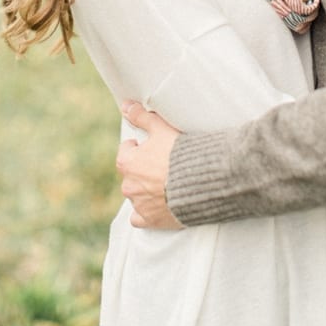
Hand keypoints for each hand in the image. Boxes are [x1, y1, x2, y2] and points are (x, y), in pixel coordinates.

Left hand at [116, 101, 184, 229]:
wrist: (201, 182)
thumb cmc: (181, 153)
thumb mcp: (162, 129)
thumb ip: (141, 117)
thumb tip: (125, 105)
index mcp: (128, 162)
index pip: (127, 151)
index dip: (141, 147)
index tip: (155, 147)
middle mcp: (129, 185)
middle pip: (132, 174)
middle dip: (144, 170)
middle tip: (164, 164)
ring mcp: (139, 204)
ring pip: (136, 195)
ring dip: (147, 190)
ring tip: (168, 184)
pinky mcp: (150, 220)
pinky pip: (139, 219)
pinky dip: (146, 212)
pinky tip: (158, 206)